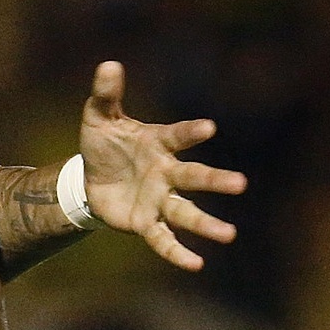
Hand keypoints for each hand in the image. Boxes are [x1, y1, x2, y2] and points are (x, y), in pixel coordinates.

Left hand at [79, 61, 246, 271]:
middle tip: (240, 184)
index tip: (208, 128)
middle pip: (194, 177)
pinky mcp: (146, 222)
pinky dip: (177, 252)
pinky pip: (163, 239)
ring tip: (229, 234)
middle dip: (215, 181)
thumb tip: (108, 64)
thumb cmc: (104, 144)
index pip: (177, 136)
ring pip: (186, 213)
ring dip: (206, 224)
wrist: (89, 178)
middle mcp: (167, 173)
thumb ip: (106, 94)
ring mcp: (159, 199)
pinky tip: (195, 264)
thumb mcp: (99, 118)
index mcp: (158, 144)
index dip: (191, 132)